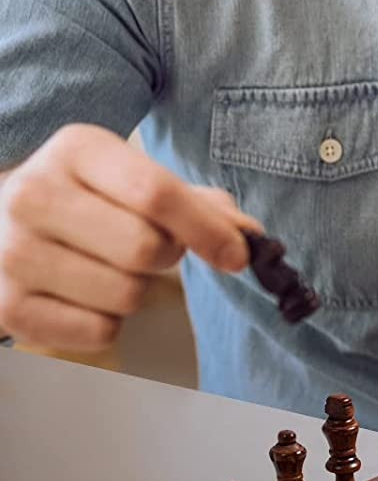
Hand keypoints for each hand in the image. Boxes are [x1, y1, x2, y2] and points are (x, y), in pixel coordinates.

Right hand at [0, 124, 259, 349]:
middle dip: (167, 255)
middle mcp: (32, 194)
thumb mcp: (136, 178)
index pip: (156, 193)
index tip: (237, 255)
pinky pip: (98, 331)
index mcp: (76, 149)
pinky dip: (108, 321)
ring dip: (138, 290)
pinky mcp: (4, 306)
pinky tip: (85, 295)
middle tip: (153, 249)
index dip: (208, 230)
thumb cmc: (90, 198)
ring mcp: (10, 252)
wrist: (2, 222)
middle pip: (144, 248)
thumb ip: (199, 204)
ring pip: (125, 294)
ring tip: (110, 267)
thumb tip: (249, 237)